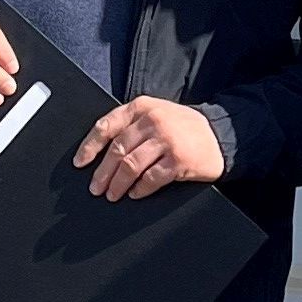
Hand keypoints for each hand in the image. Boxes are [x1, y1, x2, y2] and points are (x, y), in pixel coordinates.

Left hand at [75, 96, 225, 200]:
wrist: (221, 134)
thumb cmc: (184, 127)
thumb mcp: (157, 113)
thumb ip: (131, 125)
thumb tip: (100, 151)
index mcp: (142, 107)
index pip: (107, 125)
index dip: (89, 146)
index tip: (80, 162)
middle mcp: (153, 121)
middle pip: (117, 150)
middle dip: (102, 172)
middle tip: (96, 187)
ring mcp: (167, 140)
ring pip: (131, 165)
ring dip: (118, 184)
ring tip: (112, 194)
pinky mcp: (179, 160)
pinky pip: (151, 178)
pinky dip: (139, 189)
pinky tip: (135, 193)